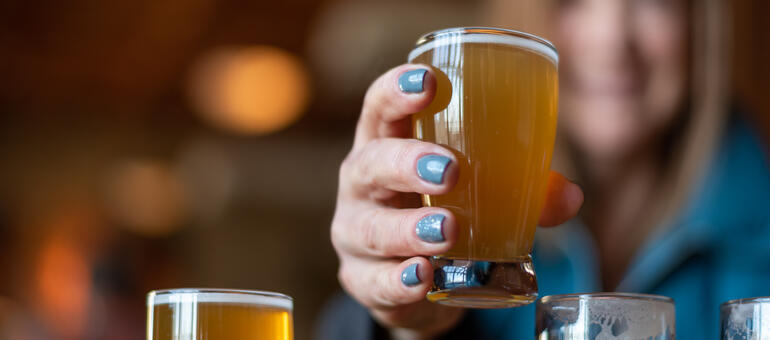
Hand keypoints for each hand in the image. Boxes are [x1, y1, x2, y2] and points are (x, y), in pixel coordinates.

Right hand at [331, 64, 582, 338]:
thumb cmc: (442, 211)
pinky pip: (375, 281)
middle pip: (369, 164)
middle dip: (405, 163)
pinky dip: (399, 281)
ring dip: (408, 228)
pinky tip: (423, 276)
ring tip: (449, 230)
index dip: (397, 91)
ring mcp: (355, 233)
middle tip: (449, 171)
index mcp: (386, 145)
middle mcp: (362, 185)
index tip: (429, 82)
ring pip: (370, 227)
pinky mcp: (361, 280)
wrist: (414, 279)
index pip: (379, 108)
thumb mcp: (476, 191)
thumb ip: (521, 189)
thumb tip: (570, 196)